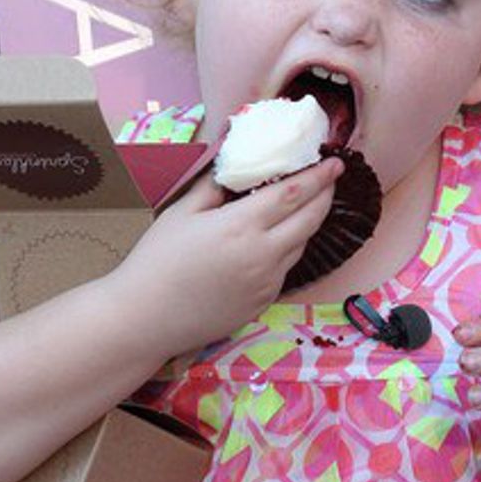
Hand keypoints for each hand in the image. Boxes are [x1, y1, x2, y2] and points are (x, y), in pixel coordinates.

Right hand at [117, 157, 342, 356]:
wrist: (146, 318)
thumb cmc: (156, 261)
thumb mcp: (182, 212)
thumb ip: (214, 186)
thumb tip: (234, 167)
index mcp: (242, 225)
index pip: (294, 193)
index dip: (319, 176)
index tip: (335, 163)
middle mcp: (263, 254)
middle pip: (311, 219)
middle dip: (325, 196)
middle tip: (329, 180)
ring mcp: (267, 282)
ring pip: (300, 245)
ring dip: (308, 223)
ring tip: (305, 206)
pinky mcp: (263, 303)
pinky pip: (284, 270)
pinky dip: (287, 250)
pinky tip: (276, 241)